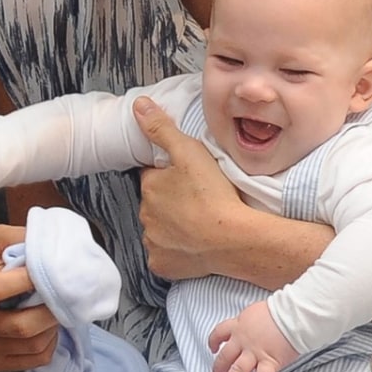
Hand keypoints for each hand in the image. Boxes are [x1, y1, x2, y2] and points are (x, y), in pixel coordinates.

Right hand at [0, 224, 58, 371]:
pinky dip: (50, 343)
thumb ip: (19, 235)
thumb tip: (45, 240)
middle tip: (65, 296)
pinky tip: (47, 327)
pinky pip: (35, 359)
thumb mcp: (1, 240)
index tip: (50, 272)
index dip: (26, 282)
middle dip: (50, 310)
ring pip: (32, 344)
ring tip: (56, 309)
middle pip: (20, 325)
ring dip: (52, 326)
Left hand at [133, 96, 246, 279]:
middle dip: (170, 201)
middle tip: (198, 200)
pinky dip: (176, 251)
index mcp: (149, 186)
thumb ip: (161, 128)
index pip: (153, 176)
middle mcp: (145, 214)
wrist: (233, 238)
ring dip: (173, 226)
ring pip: (160, 229)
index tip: (188, 179)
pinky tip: (194, 244)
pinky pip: (164, 255)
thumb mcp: (189, 151)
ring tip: (199, 221)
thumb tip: (138, 106)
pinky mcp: (162, 265)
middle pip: (156, 203)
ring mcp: (153, 242)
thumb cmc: (214, 193)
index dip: (169, 176)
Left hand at [209, 300, 299, 371]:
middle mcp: (243, 340)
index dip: (214, 341)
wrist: (292, 313)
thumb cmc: (279, 309)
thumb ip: (249, 322)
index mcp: (239, 325)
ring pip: (237, 371)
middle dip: (218, 369)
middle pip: (225, 357)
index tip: (213, 348)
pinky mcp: (270, 361)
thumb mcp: (256, 311)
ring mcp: (255, 352)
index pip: (219, 332)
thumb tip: (249, 327)